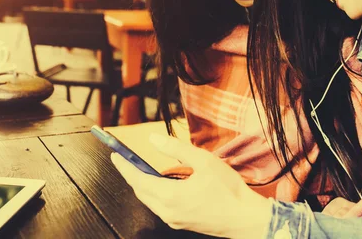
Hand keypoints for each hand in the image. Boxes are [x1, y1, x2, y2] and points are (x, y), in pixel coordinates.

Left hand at [111, 134, 271, 238]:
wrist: (245, 218)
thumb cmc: (228, 190)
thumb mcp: (204, 161)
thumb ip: (176, 149)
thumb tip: (153, 139)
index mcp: (171, 195)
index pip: (138, 179)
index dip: (125, 166)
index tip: (115, 155)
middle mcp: (167, 211)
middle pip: (141, 191)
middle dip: (132, 175)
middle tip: (126, 160)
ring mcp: (174, 220)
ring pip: (149, 200)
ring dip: (143, 185)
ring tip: (142, 169)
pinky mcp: (181, 223)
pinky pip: (160, 207)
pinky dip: (155, 193)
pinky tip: (163, 184)